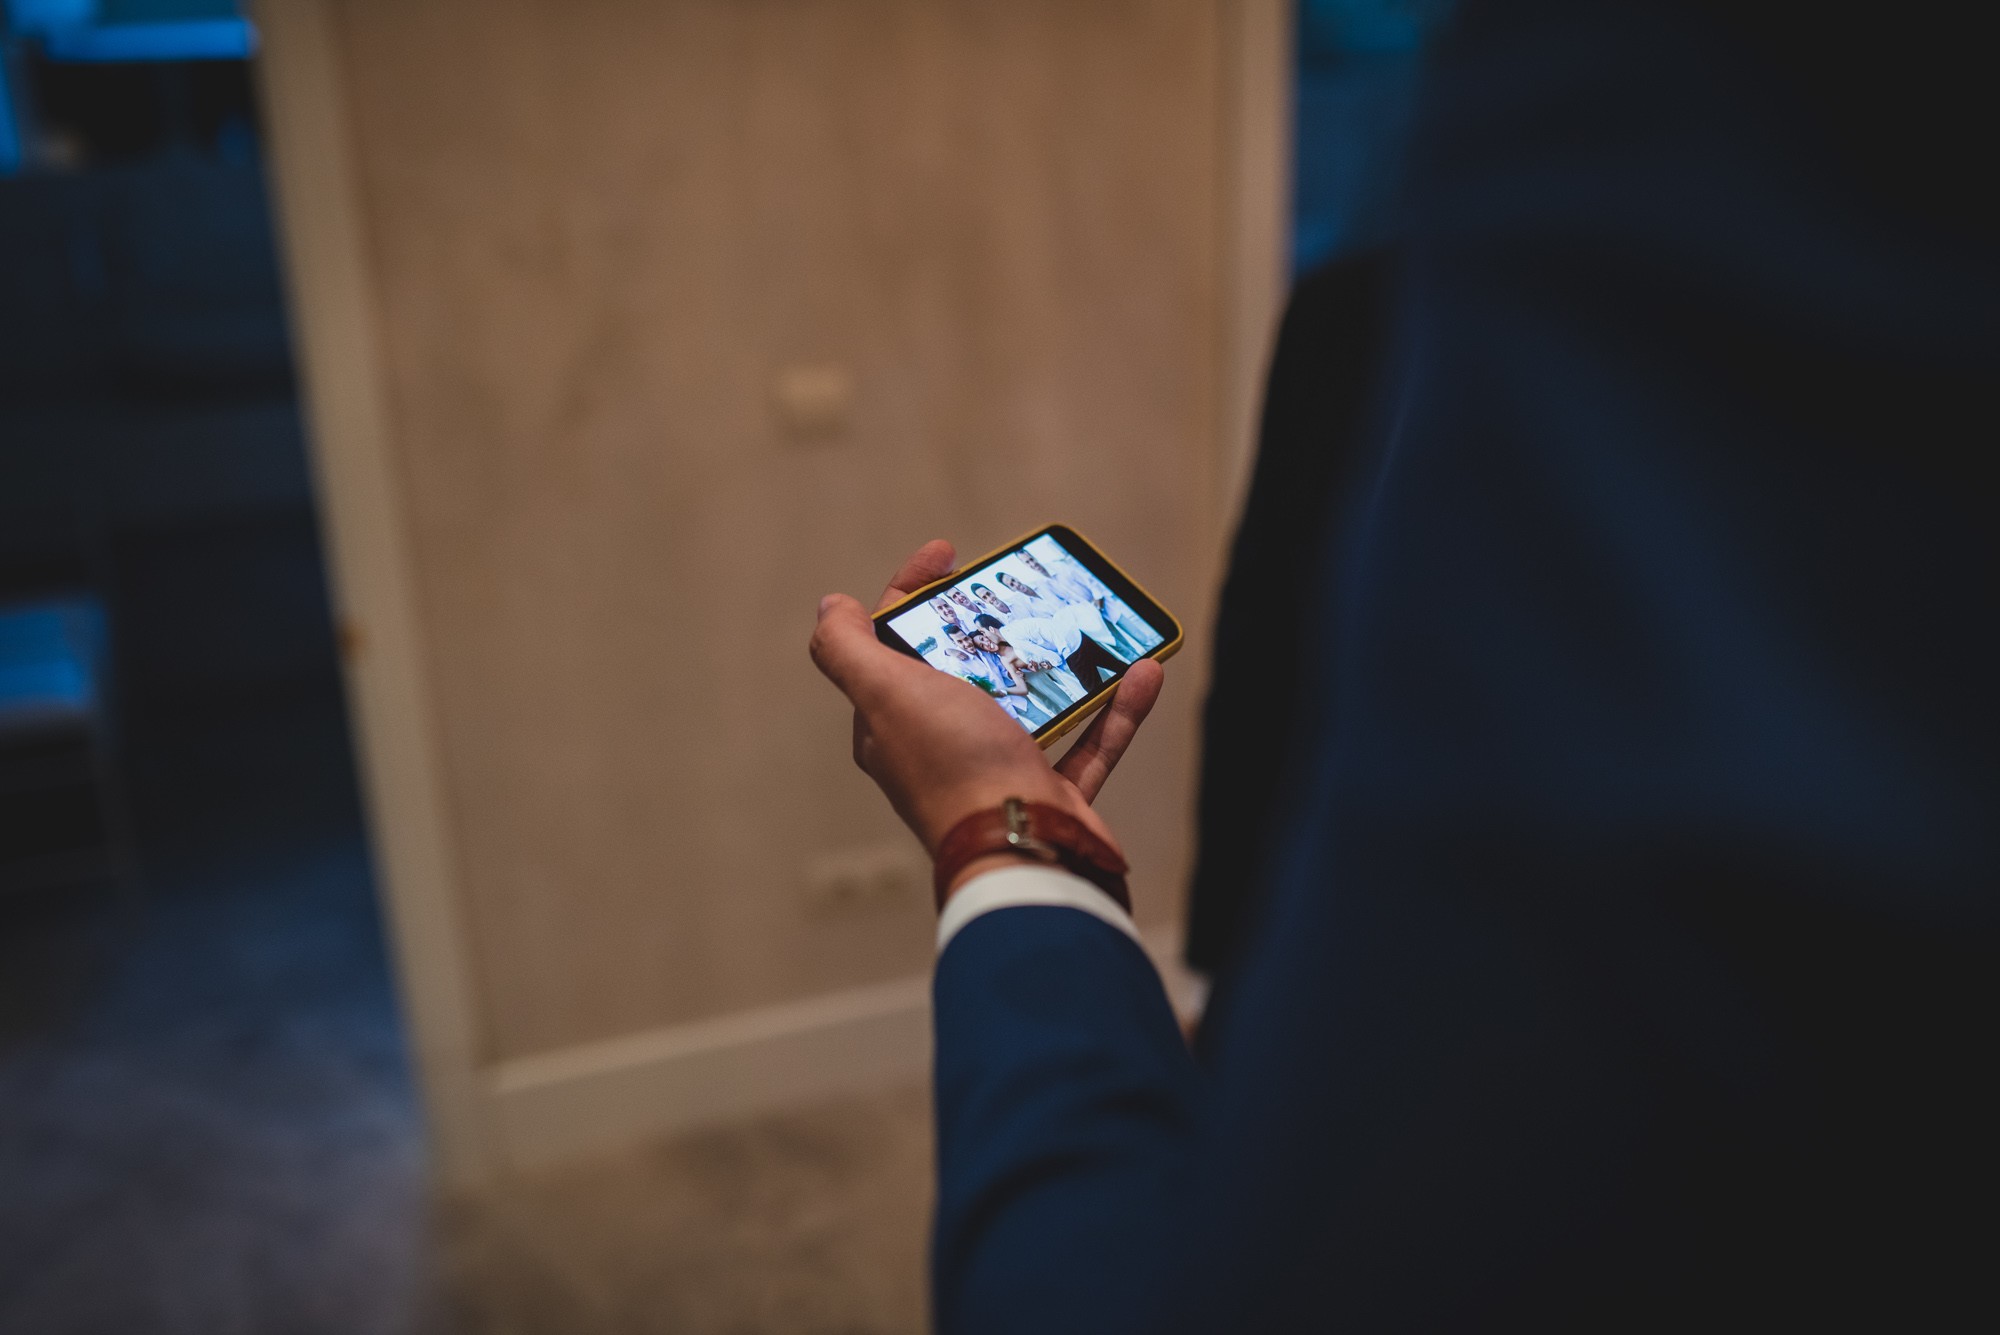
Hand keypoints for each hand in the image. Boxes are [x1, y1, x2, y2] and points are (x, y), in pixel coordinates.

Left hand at [811, 540, 1164, 870]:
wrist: (1023, 854)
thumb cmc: (954, 767)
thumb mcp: (886, 693)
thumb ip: (848, 649)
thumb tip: (832, 608)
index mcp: (893, 725)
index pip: (893, 643)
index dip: (914, 591)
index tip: (950, 552)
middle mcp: (941, 749)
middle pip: (964, 669)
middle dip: (993, 624)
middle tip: (1024, 587)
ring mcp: (999, 774)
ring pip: (1034, 704)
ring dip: (1065, 663)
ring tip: (1088, 624)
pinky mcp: (1053, 796)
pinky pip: (1090, 743)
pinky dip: (1116, 709)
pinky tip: (1144, 672)